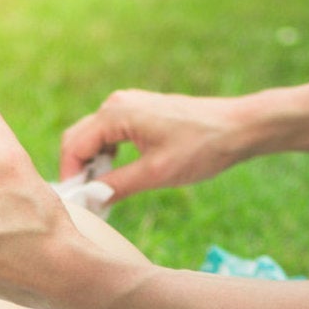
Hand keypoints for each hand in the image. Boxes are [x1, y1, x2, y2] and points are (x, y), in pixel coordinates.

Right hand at [57, 89, 256, 203]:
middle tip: (91, 201)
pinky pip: (112, 134)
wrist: (238, 128)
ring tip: (107, 192)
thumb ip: (116, 186)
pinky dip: (109, 156)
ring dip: (95, 164)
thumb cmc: (201, 147)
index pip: (74, 146)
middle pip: (79, 139)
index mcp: (116, 113)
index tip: (78, 204)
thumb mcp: (156, 173)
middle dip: (80, 170)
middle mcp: (116, 104)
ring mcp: (129, 105)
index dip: (71, 177)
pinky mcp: (141, 112)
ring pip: (94, 138)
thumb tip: (88, 200)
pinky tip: (121, 175)